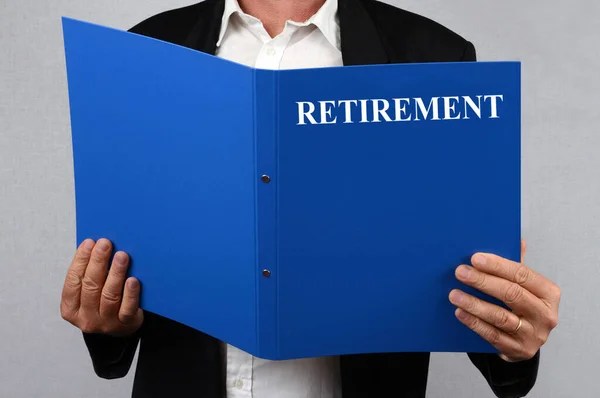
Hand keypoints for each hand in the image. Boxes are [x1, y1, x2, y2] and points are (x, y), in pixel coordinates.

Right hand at [60, 238, 142, 335]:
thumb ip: (90, 274)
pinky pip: (127, 308)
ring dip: (115, 273)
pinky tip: (133, 280)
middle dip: (98, 262)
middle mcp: (86, 318)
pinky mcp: (124, 325)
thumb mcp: (91, 292)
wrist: (122, 327)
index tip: (89, 242)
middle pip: (91, 286)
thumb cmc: (104, 302)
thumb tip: (97, 246)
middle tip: (105, 244)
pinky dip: (130, 293)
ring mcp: (105, 323)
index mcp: (71, 309)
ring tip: (122, 256)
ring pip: (109, 295)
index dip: (80, 260)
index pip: (72, 281)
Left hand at [449, 239, 559, 361]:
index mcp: (549, 293)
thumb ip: (516, 266)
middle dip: (483, 282)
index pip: (522, 274)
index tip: (475, 258)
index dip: (497, 265)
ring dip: (474, 303)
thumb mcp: (523, 286)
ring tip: (454, 294)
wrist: (522, 342)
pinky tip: (459, 312)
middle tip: (460, 272)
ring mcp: (533, 335)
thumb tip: (516, 238)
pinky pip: (492, 335)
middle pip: (511, 294)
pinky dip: (474, 323)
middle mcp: (545, 314)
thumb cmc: (520, 306)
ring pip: (500, 316)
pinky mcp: (518, 350)